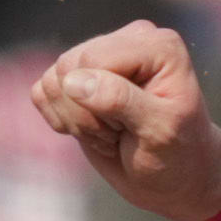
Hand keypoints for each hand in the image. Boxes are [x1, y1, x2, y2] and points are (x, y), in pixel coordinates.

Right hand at [34, 21, 220, 220]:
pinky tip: (92, 131)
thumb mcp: (160, 129)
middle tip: (120, 133)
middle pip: (69, 67)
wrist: (175, 178)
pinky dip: (61, 121)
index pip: (93, 59)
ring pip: (51, 81)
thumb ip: (120, 100)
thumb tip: (74, 81)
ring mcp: (99, 57)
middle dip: (86, 113)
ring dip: (75, 120)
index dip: (99, 101)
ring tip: (110, 133)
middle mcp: (126, 42)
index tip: (131, 127)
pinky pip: (42, 92)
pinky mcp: (76, 79)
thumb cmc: (178, 153)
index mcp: (155, 45)